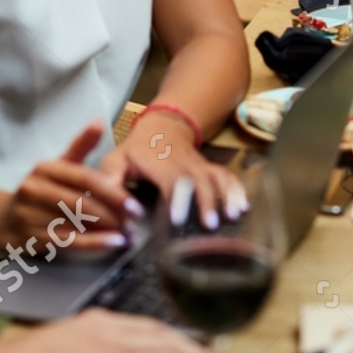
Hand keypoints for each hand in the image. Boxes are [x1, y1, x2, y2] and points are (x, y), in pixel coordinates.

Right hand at [0, 121, 136, 255]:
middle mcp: (35, 189)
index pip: (84, 178)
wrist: (1, 220)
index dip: (112, 192)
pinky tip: (113, 243)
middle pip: (82, 202)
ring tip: (128, 233)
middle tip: (133, 221)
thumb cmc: (40, 190)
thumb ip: (81, 146)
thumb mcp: (59, 165)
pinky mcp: (32, 237)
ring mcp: (31, 215)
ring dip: (107, 229)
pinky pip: (69, 241)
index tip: (135, 204)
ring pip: (76, 223)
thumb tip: (99, 122)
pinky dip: (94, 243)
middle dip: (112, 213)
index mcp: (46, 168)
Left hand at [100, 112, 244, 229]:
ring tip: (234, 215)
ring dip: (226, 196)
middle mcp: (184, 165)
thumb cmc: (137, 150)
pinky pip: (227, 177)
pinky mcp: (211, 169)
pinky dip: (237, 190)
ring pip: (217, 178)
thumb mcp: (117, 159)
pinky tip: (244, 206)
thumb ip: (111, 177)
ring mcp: (200, 166)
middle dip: (206, 203)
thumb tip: (108, 198)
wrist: (163, 127)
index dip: (175, 199)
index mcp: (159, 164)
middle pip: (198, 182)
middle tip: (210, 226)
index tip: (178, 219)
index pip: (170, 181)